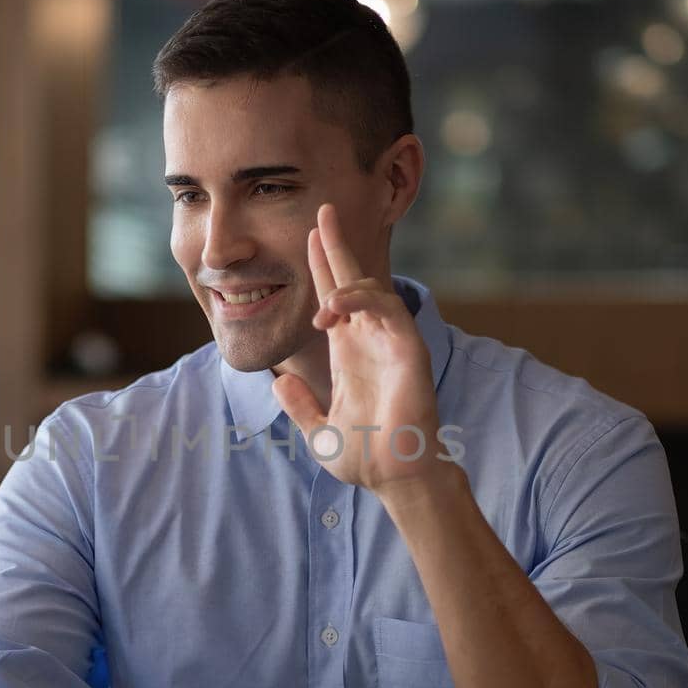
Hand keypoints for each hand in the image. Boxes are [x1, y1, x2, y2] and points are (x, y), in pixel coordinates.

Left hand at [272, 204, 453, 495]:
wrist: (394, 476)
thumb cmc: (365, 459)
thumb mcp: (318, 431)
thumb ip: (299, 405)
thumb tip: (279, 380)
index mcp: (349, 354)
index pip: (334, 299)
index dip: (322, 268)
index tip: (308, 238)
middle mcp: (370, 341)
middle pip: (353, 281)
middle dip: (337, 246)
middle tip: (323, 211)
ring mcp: (391, 343)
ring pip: (371, 290)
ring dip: (344, 279)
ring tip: (321, 285)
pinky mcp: (409, 349)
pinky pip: (387, 310)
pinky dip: (361, 301)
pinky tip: (334, 307)